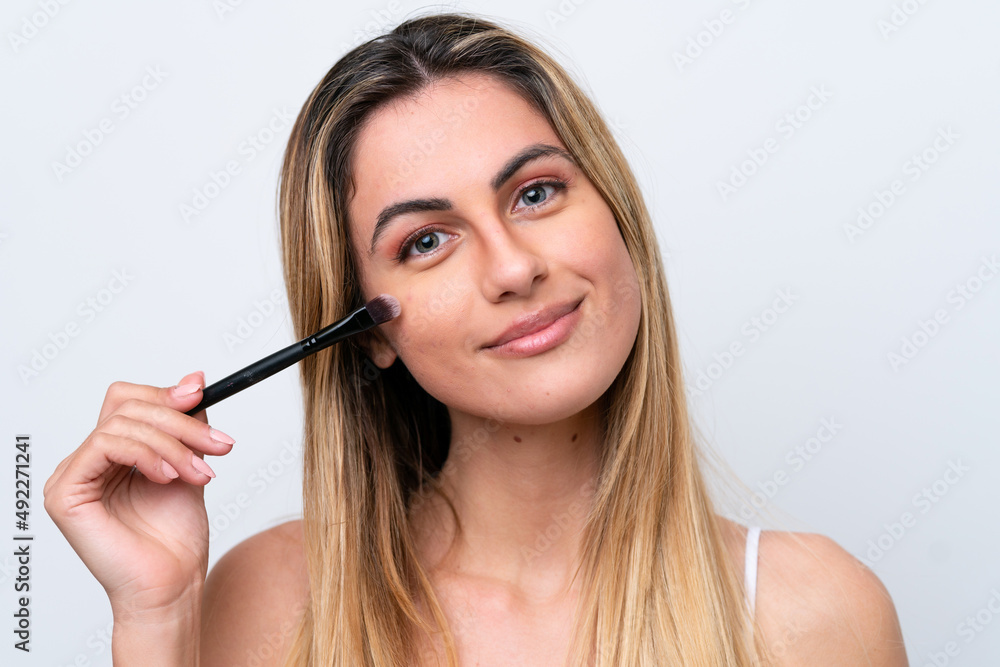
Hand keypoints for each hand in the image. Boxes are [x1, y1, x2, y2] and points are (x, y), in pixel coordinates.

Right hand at [43, 371, 235, 616]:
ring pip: (120, 425)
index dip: (164, 393)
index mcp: (112, 455)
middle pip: (126, 407)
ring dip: (173, 444)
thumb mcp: (191, 464)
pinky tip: (170, 476)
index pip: (127, 400)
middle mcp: (87, 462)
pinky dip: (146, 454)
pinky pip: (104, 446)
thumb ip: (187, 424)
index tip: (204, 394)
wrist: (172, 586)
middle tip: (216, 443)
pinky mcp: (64, 494)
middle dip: (180, 421)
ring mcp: (72, 476)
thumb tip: (193, 377)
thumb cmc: (176, 538)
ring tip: (201, 471)